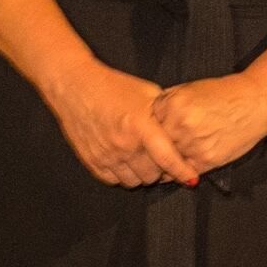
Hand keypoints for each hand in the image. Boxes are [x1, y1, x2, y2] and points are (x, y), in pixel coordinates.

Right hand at [43, 60, 197, 187]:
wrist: (75, 84)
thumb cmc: (111, 86)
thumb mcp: (146, 93)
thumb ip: (164, 114)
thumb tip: (181, 132)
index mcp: (140, 125)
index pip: (168, 159)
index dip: (183, 172)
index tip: (191, 179)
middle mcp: (123, 143)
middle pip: (153, 176)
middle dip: (161, 171)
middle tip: (160, 162)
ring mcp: (106, 154)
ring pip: (133, 182)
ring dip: (141, 175)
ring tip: (141, 161)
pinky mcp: (91, 159)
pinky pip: (112, 180)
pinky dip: (121, 175)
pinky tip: (124, 161)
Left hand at [152, 74, 266, 175]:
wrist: (255, 102)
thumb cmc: (222, 94)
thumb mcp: (188, 89)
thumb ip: (166, 103)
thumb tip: (145, 119)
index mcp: (172, 104)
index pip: (145, 123)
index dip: (144, 131)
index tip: (143, 137)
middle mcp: (180, 124)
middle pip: (152, 143)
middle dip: (150, 149)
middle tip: (146, 154)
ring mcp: (193, 143)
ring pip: (166, 159)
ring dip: (162, 162)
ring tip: (161, 162)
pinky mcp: (207, 159)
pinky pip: (183, 171)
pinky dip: (177, 172)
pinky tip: (176, 169)